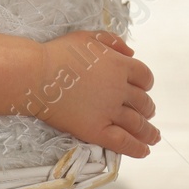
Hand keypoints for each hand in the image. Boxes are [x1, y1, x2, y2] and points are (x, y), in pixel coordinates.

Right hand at [18, 30, 159, 157]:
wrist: (35, 75)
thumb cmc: (57, 54)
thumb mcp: (87, 37)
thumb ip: (112, 42)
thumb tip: (131, 52)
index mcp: (120, 66)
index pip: (145, 77)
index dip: (146, 84)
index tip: (143, 88)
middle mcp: (119, 89)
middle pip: (143, 102)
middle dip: (147, 108)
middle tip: (146, 113)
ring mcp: (109, 111)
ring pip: (137, 124)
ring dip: (148, 131)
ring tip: (153, 136)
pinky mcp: (95, 130)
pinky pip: (122, 142)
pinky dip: (136, 147)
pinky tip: (144, 151)